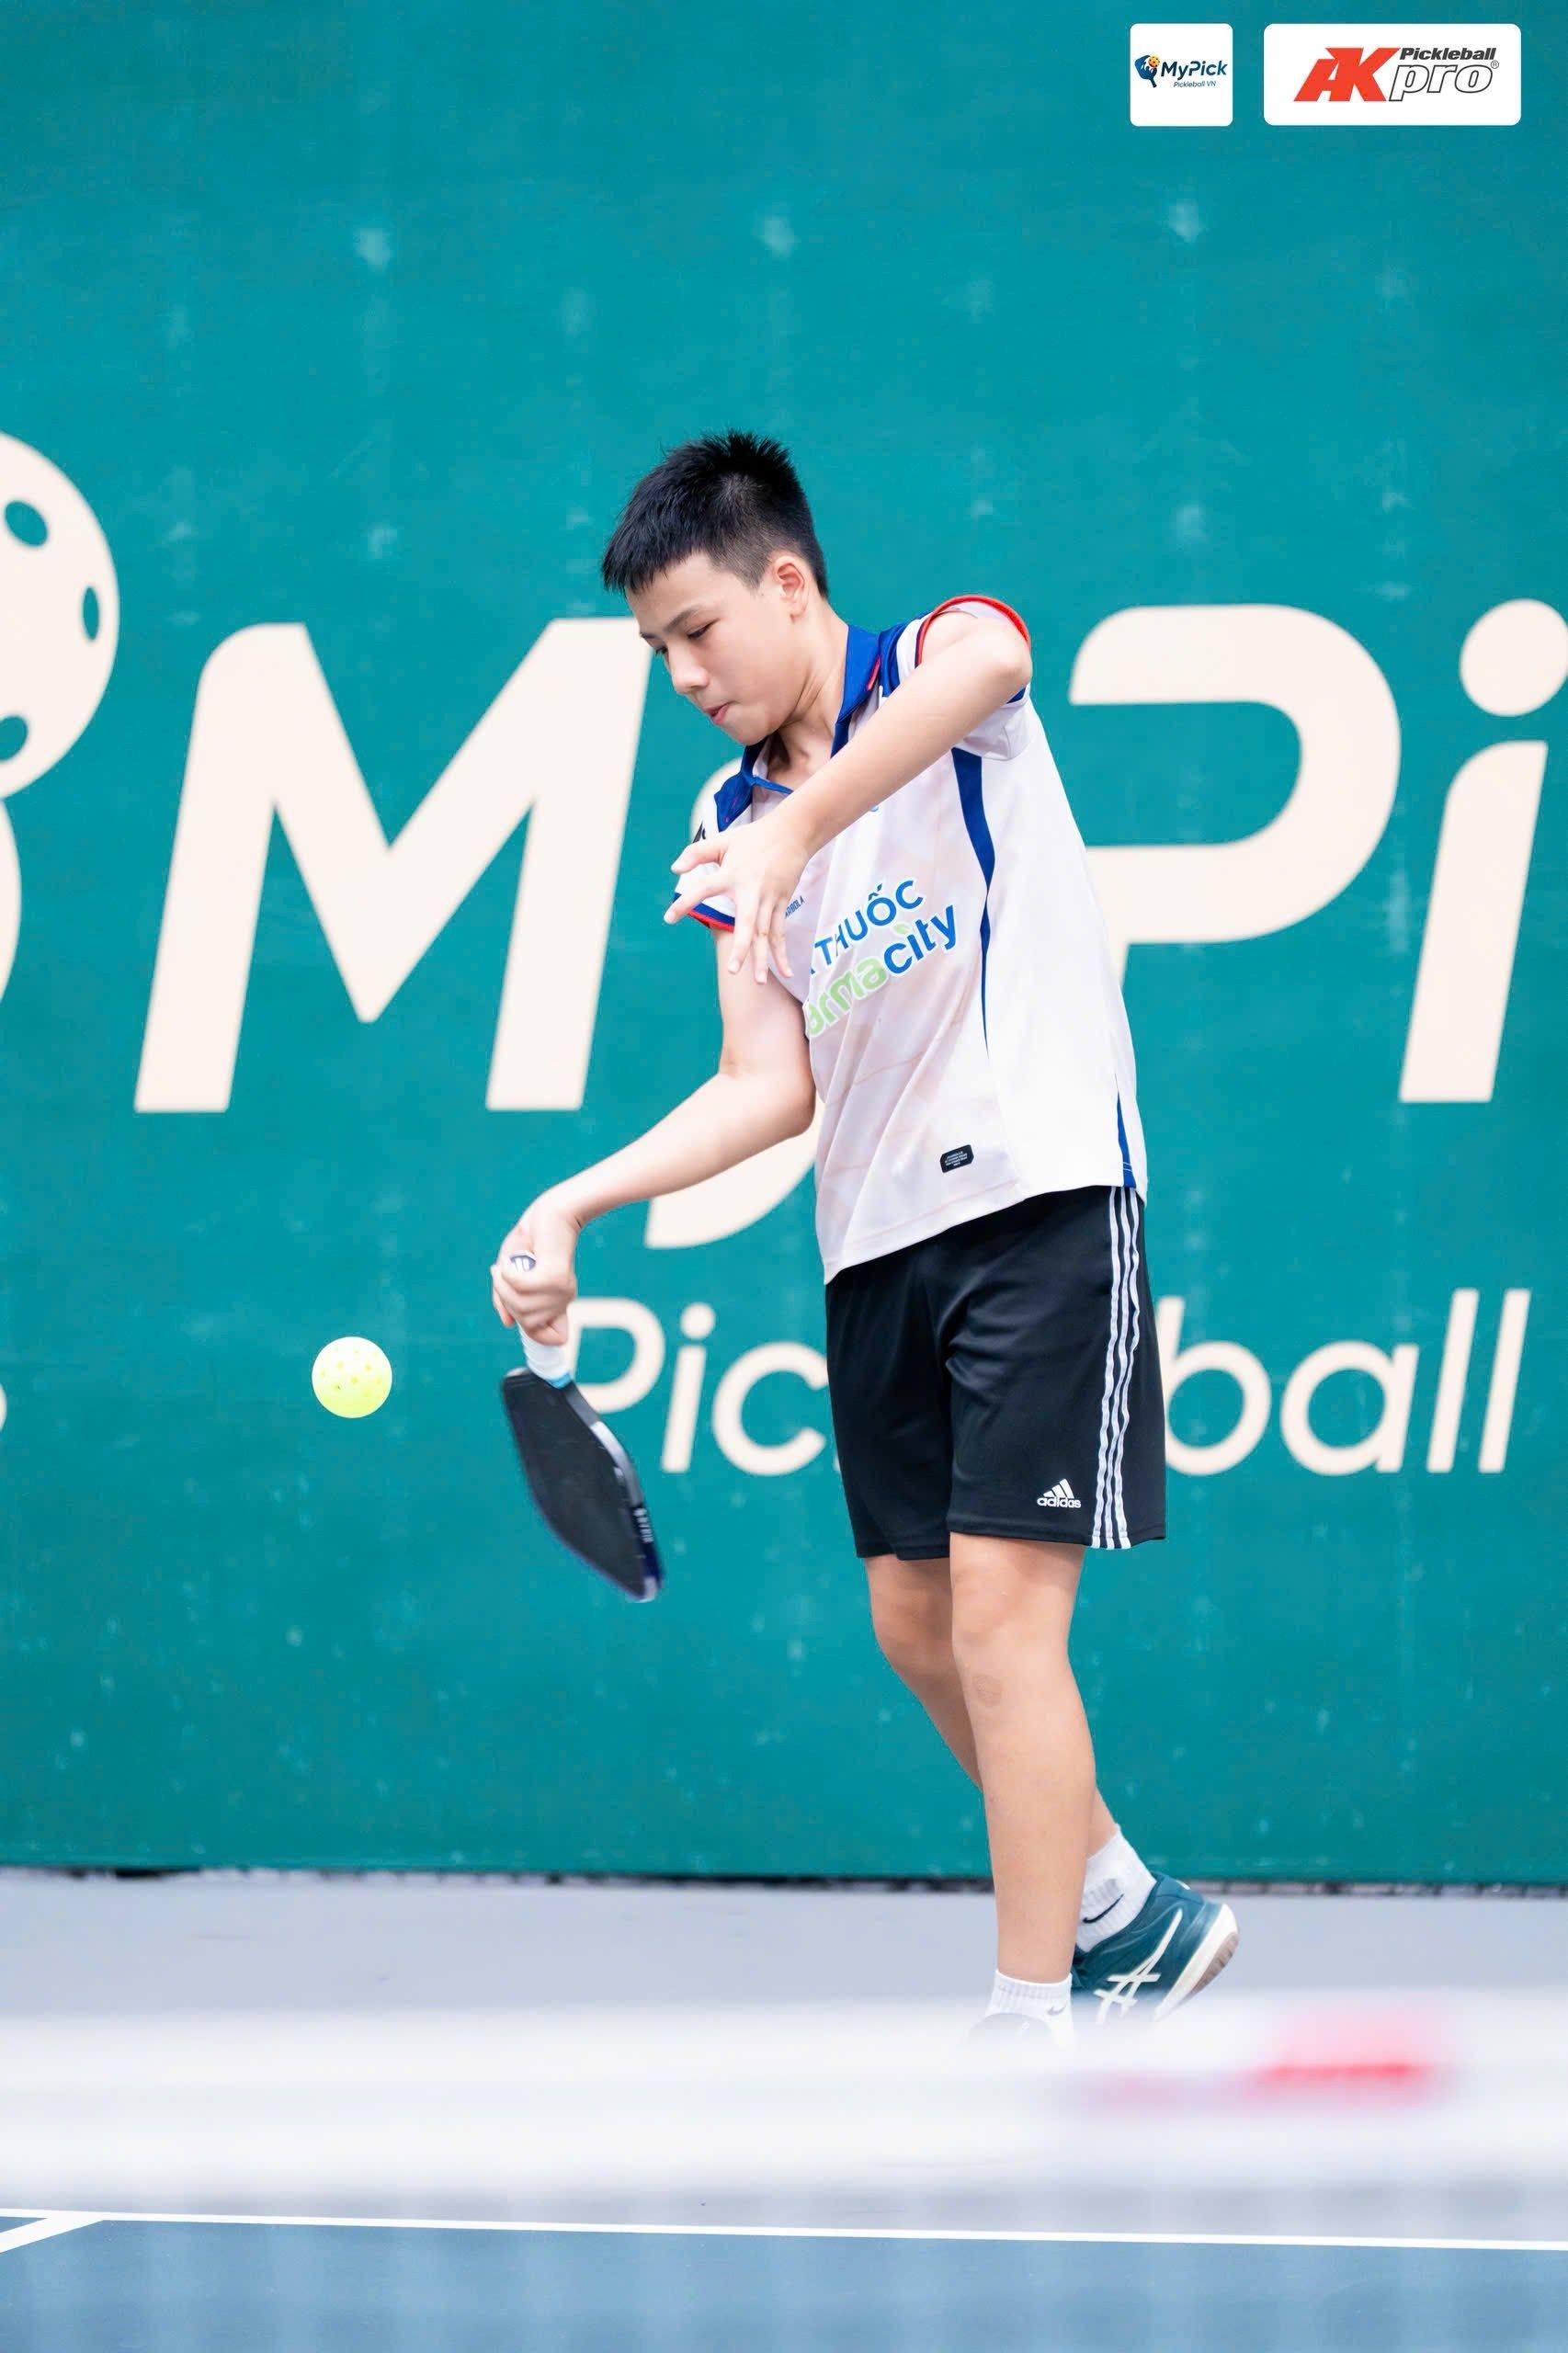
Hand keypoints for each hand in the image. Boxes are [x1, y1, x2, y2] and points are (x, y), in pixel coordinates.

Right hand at [491, 1193, 582, 1345]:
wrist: (551, 1212)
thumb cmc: (531, 1242)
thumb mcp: (512, 1275)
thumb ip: (508, 1300)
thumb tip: (508, 1323)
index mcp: (557, 1302)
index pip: (554, 1338)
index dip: (536, 1334)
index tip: (515, 1313)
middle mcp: (563, 1299)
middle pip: (525, 1321)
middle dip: (505, 1300)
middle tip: (501, 1275)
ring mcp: (561, 1290)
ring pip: (521, 1306)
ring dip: (503, 1284)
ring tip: (503, 1266)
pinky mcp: (554, 1277)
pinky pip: (521, 1286)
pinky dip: (508, 1272)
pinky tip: (508, 1261)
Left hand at [665, 808, 810, 983]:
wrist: (793, 832)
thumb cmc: (753, 838)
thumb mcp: (722, 840)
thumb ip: (696, 853)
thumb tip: (674, 869)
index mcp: (732, 874)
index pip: (704, 890)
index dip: (686, 902)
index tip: (668, 918)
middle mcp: (751, 890)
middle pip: (747, 924)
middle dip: (741, 948)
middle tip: (733, 971)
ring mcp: (769, 899)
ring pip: (765, 934)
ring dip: (763, 958)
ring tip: (759, 982)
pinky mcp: (782, 903)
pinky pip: (781, 932)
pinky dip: (782, 953)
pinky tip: (786, 973)